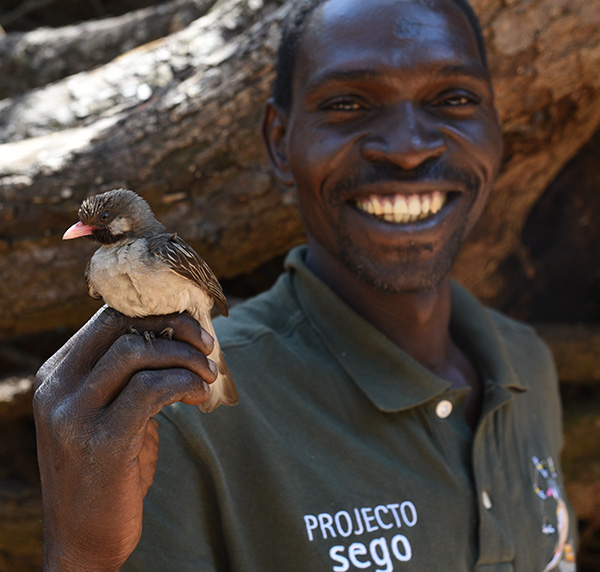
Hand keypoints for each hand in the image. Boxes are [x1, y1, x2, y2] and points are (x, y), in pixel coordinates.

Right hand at [33, 307, 216, 570]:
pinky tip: (198, 395)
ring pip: (138, 351)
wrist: (84, 540)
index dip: (157, 312)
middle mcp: (57, 388)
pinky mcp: (101, 440)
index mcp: (58, 374)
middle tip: (207, 344)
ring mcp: (74, 414)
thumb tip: (178, 335)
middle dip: (175, 326)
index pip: (108, 317)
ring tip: (207, 374)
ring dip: (185, 357)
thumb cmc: (108, 471)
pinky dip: (185, 382)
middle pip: (122, 325)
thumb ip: (129, 376)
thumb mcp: (110, 414)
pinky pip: (152, 388)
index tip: (190, 327)